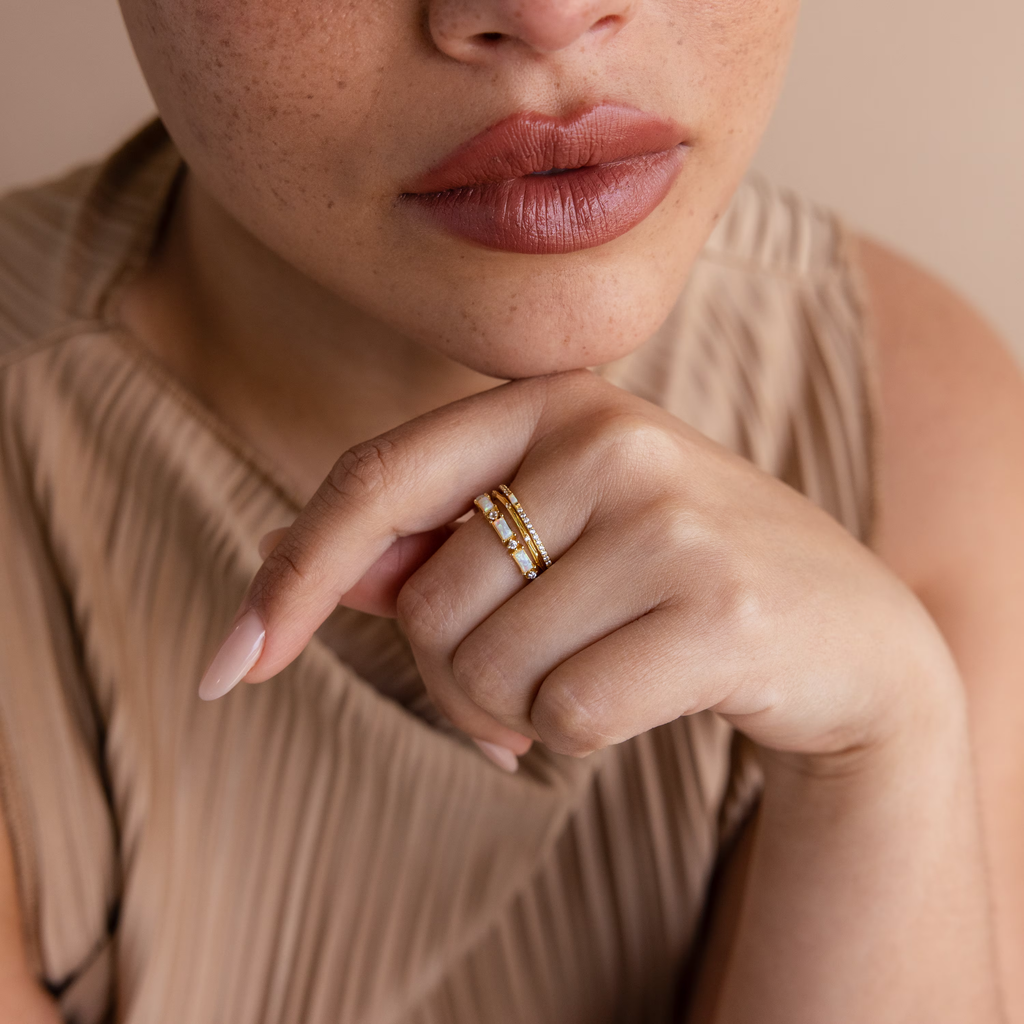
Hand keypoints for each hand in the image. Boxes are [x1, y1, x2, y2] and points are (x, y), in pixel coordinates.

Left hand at [199, 369, 956, 768]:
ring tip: (588, 680)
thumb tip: (299, 562)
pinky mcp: (717, 606)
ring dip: (513, 711)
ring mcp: (668, 516)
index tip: (226, 665)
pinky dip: (574, 736)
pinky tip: (638, 699)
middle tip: (519, 684)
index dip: (292, 574)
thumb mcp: (553, 531)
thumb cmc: (671, 574)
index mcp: (552, 401)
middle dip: (453, 676)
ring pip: (489, 667)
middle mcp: (608, 436)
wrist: (843, 626)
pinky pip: (564, 715)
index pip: (375, 480)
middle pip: (430, 602)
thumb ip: (431, 540)